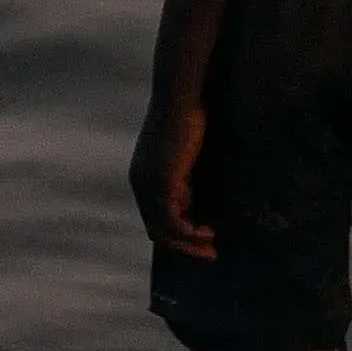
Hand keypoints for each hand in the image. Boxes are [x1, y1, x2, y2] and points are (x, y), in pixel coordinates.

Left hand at [131, 102, 215, 258]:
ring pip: (163, 231)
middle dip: (183, 246)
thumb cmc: (185, 116)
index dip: (178, 234)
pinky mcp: (163, 183)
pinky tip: (208, 232)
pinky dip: (189, 233)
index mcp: (142, 178)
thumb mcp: (182, 155)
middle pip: (156, 230)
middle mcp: (140, 184)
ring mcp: (149, 185)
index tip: (203, 240)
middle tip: (210, 254)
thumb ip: (181, 179)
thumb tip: (190, 202)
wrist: (180, 96)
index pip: (155, 218)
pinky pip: (173, 221)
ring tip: (211, 246)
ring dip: (188, 244)